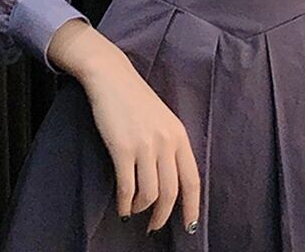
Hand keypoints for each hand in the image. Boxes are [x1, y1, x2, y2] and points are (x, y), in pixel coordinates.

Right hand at [83, 44, 200, 235]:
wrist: (111, 77)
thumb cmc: (135, 98)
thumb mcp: (163, 119)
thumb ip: (170, 145)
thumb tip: (170, 181)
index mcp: (179, 135)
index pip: (192, 179)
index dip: (192, 207)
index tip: (189, 226)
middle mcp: (166, 142)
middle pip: (171, 192)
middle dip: (163, 215)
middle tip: (154, 226)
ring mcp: (144, 145)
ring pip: (149, 194)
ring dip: (142, 209)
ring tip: (134, 211)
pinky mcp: (122, 148)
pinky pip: (127, 187)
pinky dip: (125, 203)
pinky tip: (122, 206)